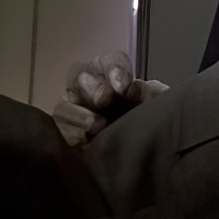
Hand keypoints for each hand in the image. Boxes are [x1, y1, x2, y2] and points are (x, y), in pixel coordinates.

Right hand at [52, 51, 166, 145]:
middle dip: (92, 87)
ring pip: (64, 106)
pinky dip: (71, 134)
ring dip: (78, 114)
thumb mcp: (158, 105)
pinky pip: (60, 132)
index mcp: (113, 78)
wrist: (149, 156)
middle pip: (80, 78)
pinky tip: (85, 140)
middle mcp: (90, 92)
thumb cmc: (152, 122)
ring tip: (98, 125)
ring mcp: (75, 114)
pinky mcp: (68, 136)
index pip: (108, 61)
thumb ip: (152, 92)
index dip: (112, 68)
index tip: (122, 86)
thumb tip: (136, 88)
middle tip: (104, 99)